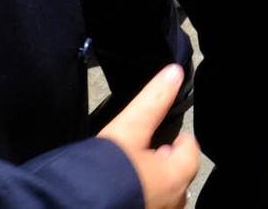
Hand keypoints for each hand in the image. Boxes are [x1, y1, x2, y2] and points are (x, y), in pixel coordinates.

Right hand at [97, 66, 199, 208]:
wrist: (76, 204)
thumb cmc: (107, 169)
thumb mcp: (129, 128)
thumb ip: (154, 100)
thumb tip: (174, 71)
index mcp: (176, 177)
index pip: (191, 150)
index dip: (176, 139)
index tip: (159, 138)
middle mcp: (174, 201)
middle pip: (179, 174)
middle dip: (164, 163)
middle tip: (142, 155)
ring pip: (166, 194)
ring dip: (153, 182)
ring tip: (130, 173)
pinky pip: (152, 203)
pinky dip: (144, 196)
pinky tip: (124, 190)